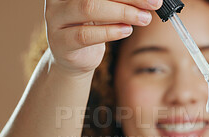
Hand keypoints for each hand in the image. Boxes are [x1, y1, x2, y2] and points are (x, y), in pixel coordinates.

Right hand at [44, 0, 161, 74]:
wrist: (74, 59)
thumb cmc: (92, 28)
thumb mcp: (105, 9)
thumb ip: (119, 1)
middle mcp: (59, 0)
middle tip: (153, 4)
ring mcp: (56, 20)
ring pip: (90, 9)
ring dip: (122, 13)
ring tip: (143, 19)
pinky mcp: (61, 42)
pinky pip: (85, 35)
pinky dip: (110, 32)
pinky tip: (126, 31)